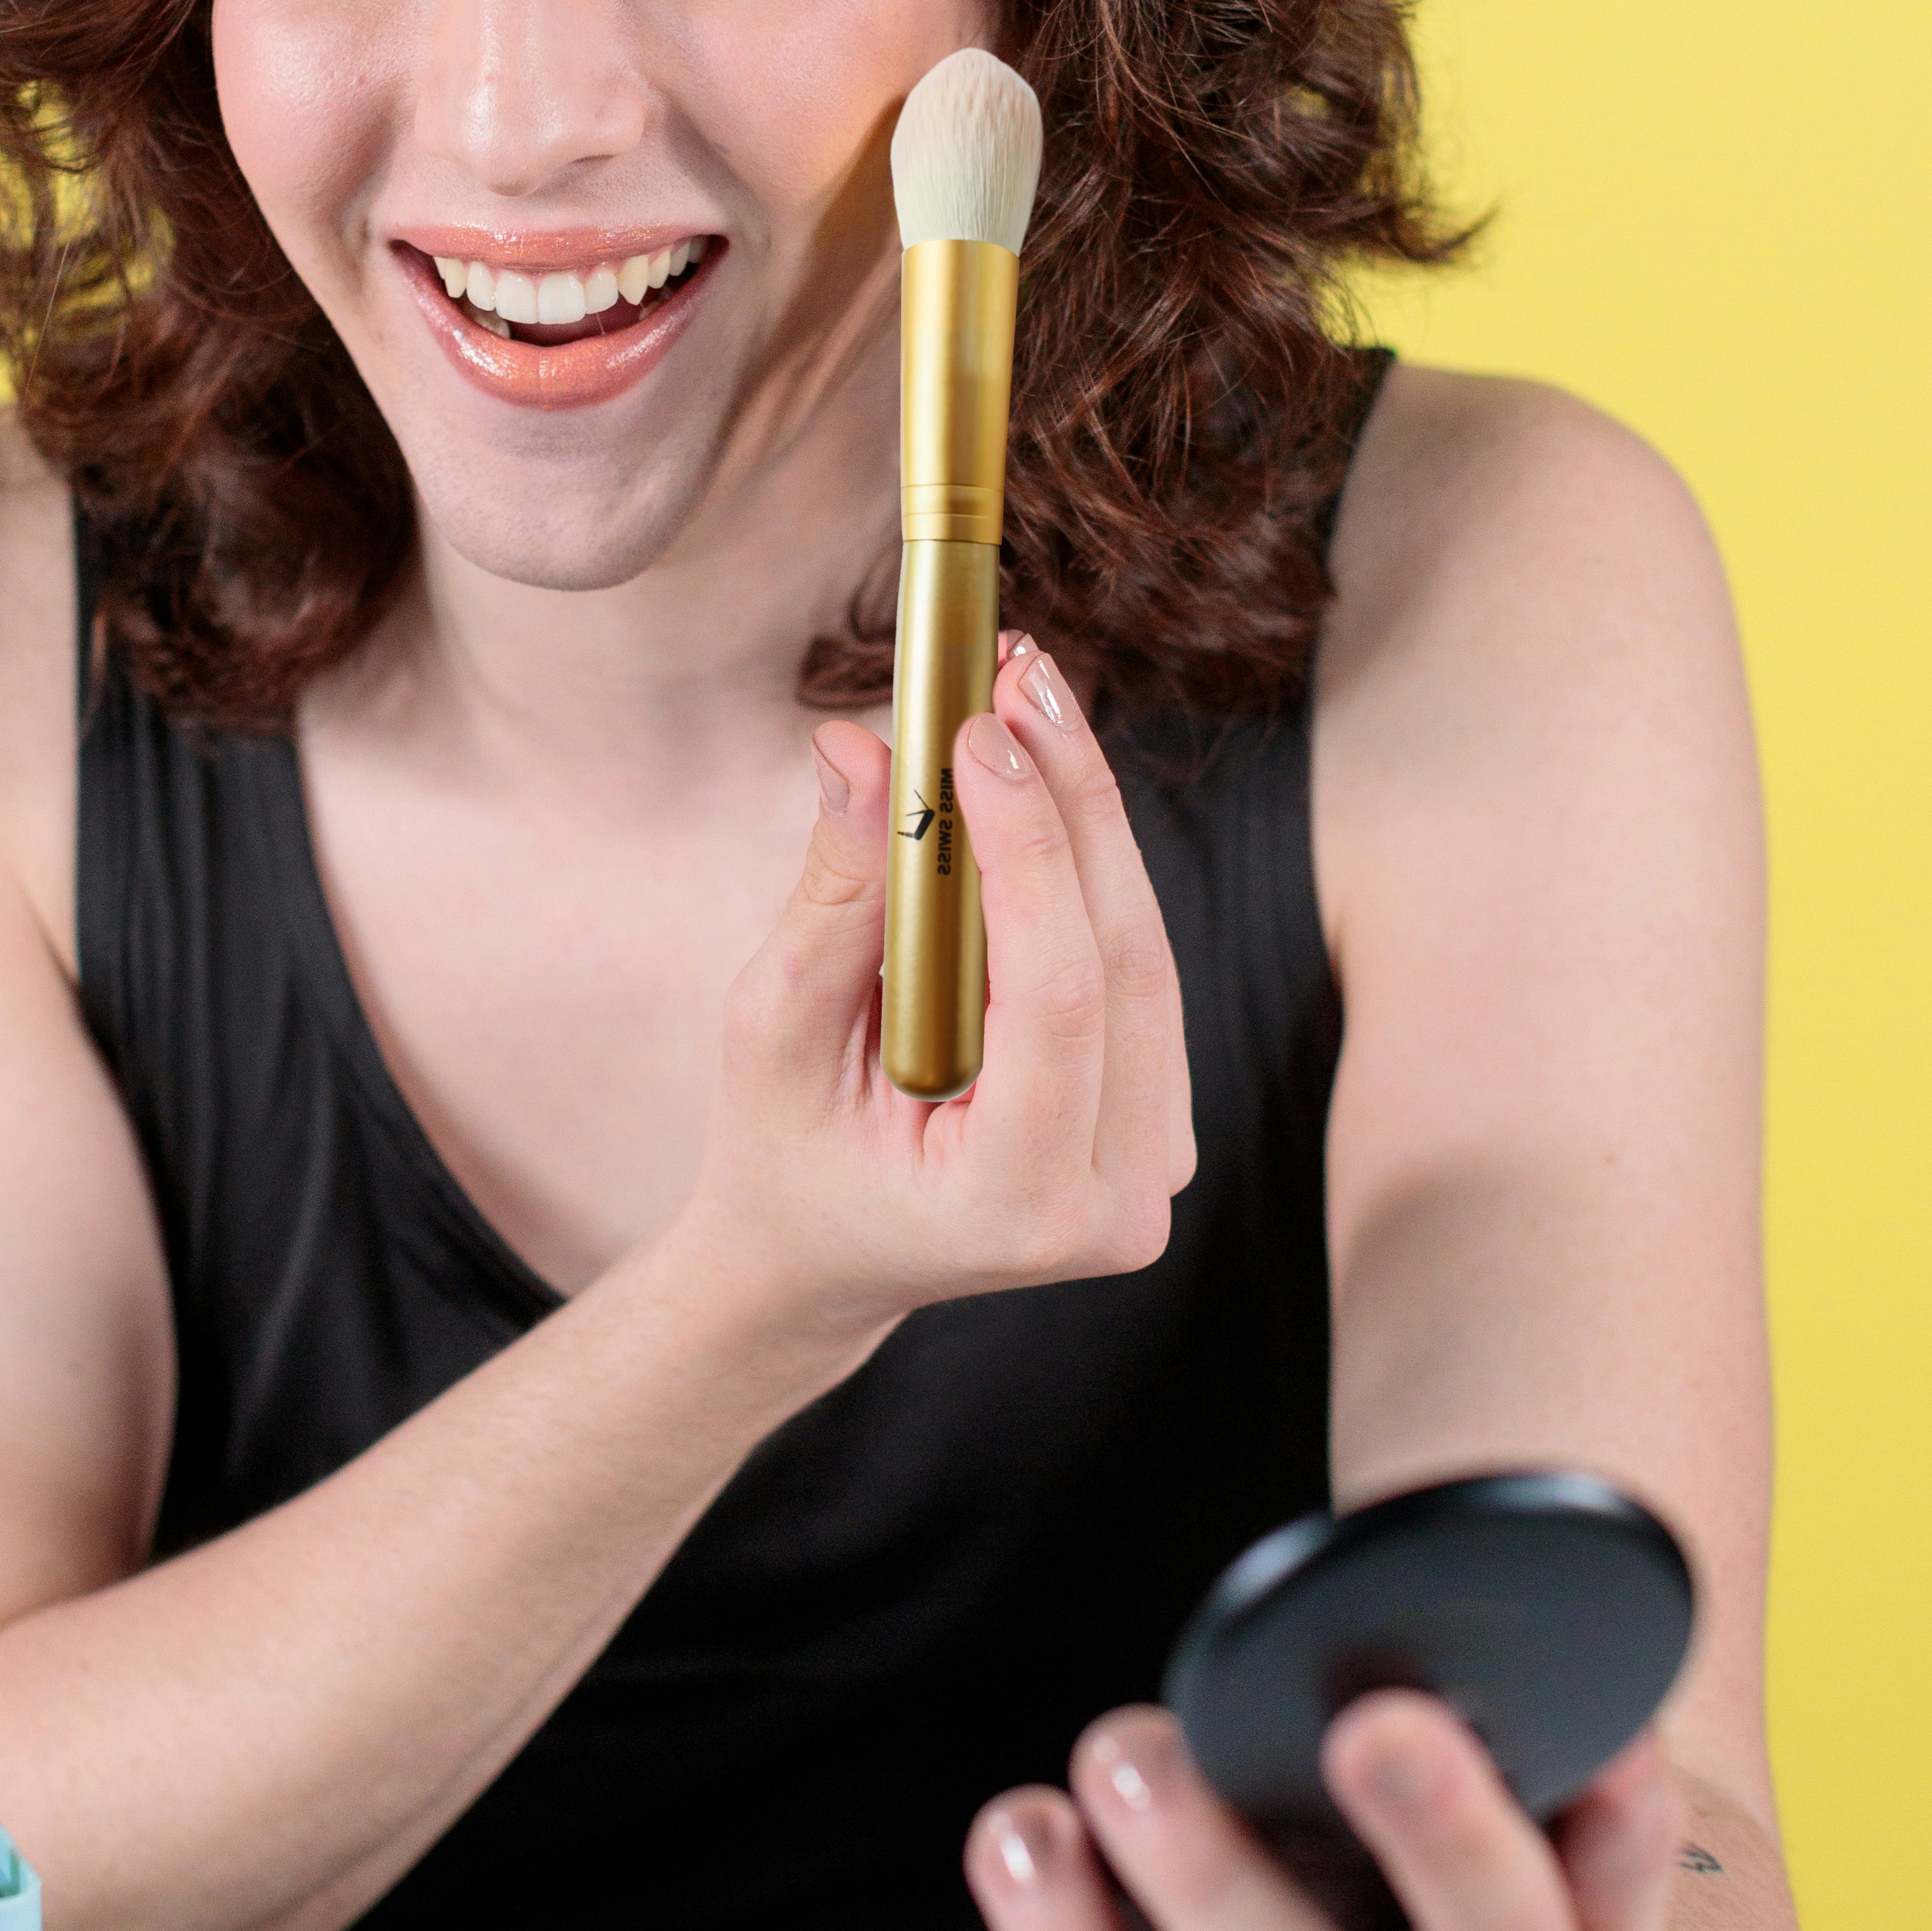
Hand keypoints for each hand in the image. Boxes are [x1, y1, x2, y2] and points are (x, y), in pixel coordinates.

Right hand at [668, 639, 1196, 1362]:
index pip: (1059, 997)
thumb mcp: (774, 1028)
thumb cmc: (782, 1152)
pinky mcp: (1157, 1118)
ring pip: (1144, 952)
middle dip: (1071, 800)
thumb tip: (863, 746)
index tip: (978, 730)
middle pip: (1124, 961)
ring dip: (1088, 818)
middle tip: (1019, 674)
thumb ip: (836, 894)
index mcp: (1018, 1204)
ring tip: (1026, 703)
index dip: (1031, 848)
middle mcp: (1117, 1203)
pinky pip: (1137, 970)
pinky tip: (1045, 784)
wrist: (821, 1257)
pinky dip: (1090, 869)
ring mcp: (1154, 1167)